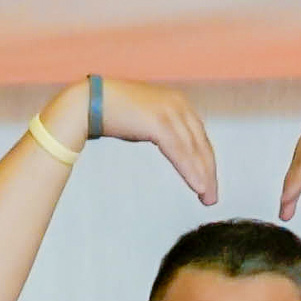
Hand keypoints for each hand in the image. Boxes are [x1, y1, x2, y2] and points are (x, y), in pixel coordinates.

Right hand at [74, 73, 218, 205]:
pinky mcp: (159, 122)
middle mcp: (179, 105)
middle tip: (211, 197)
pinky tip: (197, 187)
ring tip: (206, 198)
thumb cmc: (114, 113)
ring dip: (203, 176)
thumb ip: (162, 130)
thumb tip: (172, 147)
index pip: (199, 137)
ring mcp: (170, 112)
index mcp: (178, 103)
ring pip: (193, 150)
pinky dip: (190, 171)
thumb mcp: (146, 120)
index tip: (208, 183)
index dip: (206, 162)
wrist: (90, 102)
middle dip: (208, 172)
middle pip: (201, 144)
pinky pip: (180, 152)